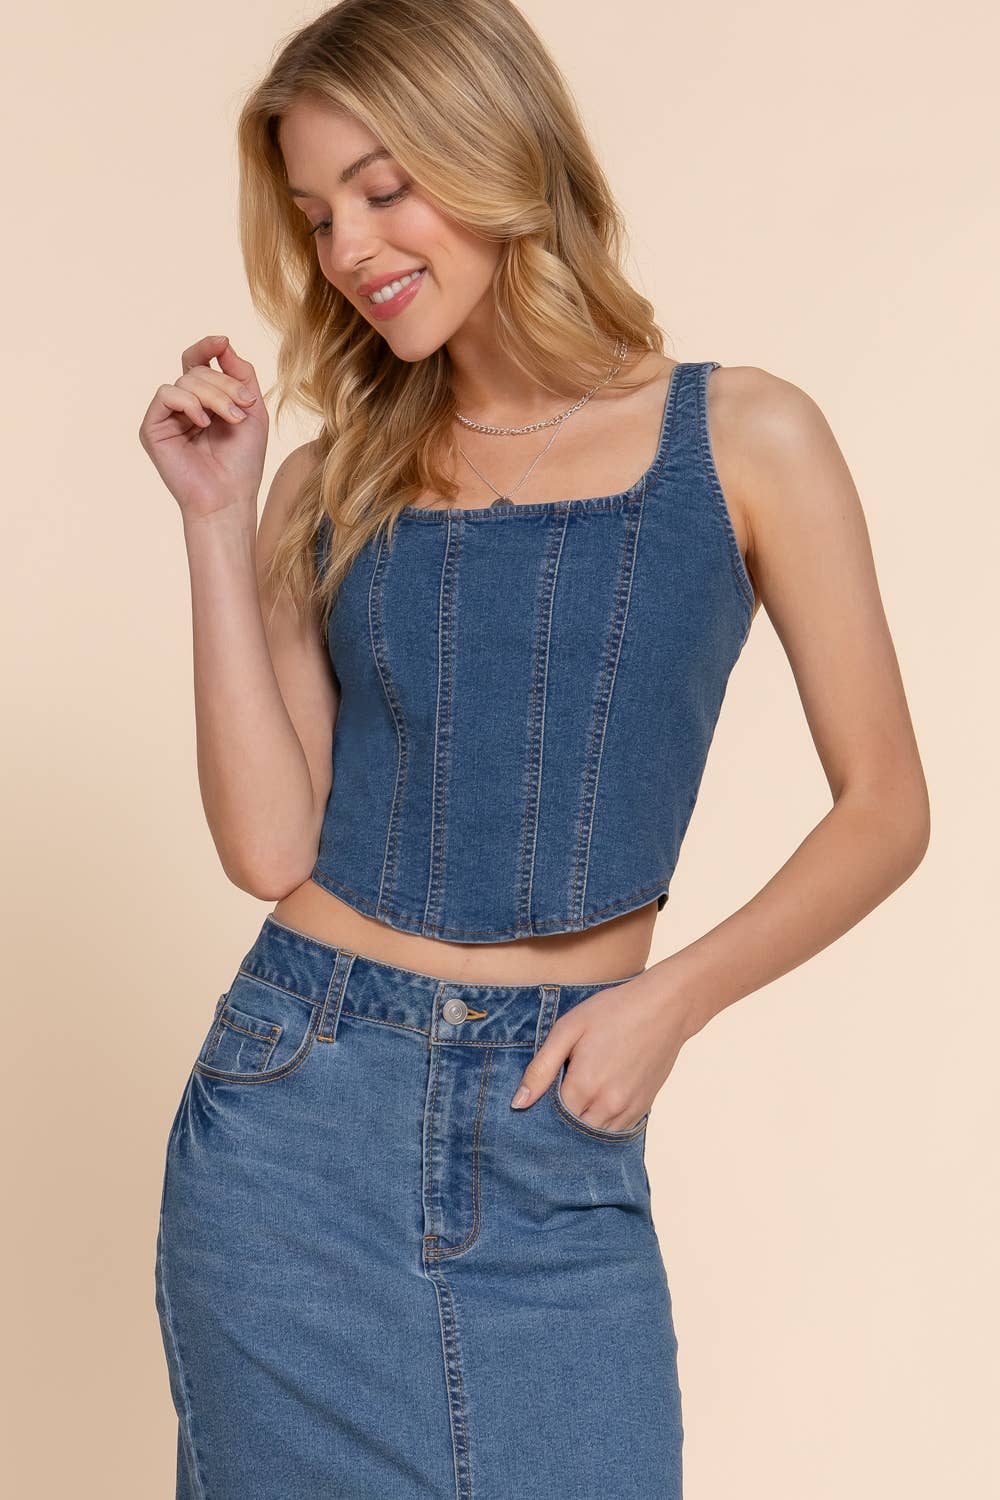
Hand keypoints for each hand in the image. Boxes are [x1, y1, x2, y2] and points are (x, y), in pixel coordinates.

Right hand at [138, 333, 267, 522]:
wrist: (230, 497)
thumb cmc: (243, 461)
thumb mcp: (252, 410)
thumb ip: (241, 374)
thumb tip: (223, 342)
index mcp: (203, 400)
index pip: (198, 362)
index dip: (207, 347)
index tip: (222, 341)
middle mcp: (182, 406)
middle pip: (196, 370)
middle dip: (225, 384)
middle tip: (244, 407)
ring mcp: (166, 416)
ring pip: (185, 381)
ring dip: (214, 396)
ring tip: (231, 420)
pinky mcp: (152, 428)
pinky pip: (166, 395)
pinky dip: (189, 404)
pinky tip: (203, 424)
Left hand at [510, 971, 691, 1130]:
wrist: (665, 1008)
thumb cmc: (613, 1011)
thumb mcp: (568, 1029)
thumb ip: (541, 1068)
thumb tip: (519, 1103)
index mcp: (584, 1085)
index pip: (550, 1119)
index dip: (540, 1111)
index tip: (537, 1098)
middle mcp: (607, 1105)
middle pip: (572, 1133)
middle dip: (559, 1123)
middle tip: (554, 1100)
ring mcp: (628, 1110)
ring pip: (594, 1135)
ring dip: (581, 1125)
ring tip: (575, 1101)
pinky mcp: (643, 1108)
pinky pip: (615, 1131)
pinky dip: (602, 1123)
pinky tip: (595, 1103)